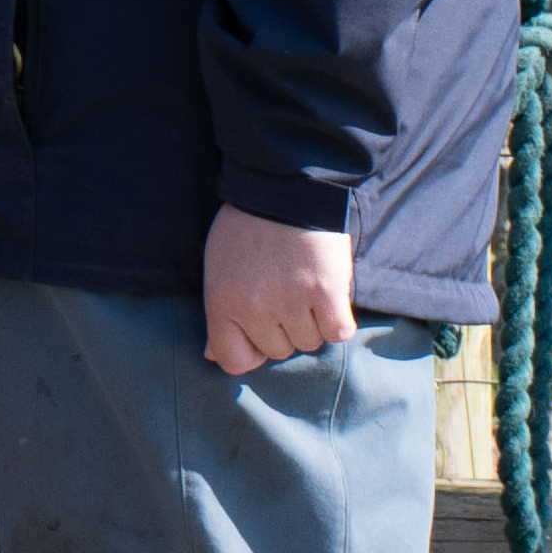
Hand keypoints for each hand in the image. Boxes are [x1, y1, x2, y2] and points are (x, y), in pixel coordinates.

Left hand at [201, 206, 357, 374]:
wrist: (284, 191)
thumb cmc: (247, 229)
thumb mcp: (218, 268)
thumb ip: (219, 313)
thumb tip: (213, 356)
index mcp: (220, 302)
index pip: (235, 361)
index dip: (252, 351)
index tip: (260, 332)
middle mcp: (253, 307)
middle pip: (279, 351)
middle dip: (284, 329)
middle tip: (286, 294)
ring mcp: (291, 300)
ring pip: (310, 343)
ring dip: (312, 322)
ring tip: (305, 287)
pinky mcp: (327, 291)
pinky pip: (339, 332)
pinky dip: (339, 320)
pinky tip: (329, 295)